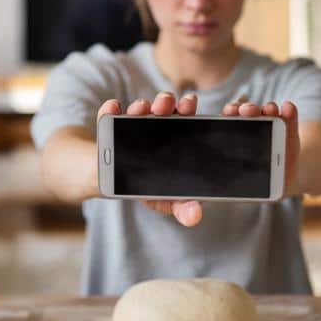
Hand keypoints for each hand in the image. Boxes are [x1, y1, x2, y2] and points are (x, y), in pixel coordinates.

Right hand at [97, 92, 203, 226]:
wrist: (110, 181)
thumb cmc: (146, 187)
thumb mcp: (165, 199)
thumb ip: (182, 207)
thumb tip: (195, 217)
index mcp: (177, 139)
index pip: (190, 119)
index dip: (199, 111)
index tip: (210, 107)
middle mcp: (157, 126)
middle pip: (166, 109)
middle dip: (167, 103)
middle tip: (167, 102)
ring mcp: (133, 124)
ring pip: (141, 109)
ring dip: (142, 106)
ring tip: (142, 107)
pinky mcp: (111, 125)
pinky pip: (111, 114)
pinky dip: (111, 110)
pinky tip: (114, 107)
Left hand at [221, 98, 299, 198]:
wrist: (282, 181)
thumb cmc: (255, 185)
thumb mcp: (239, 187)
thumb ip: (221, 189)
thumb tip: (200, 199)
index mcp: (235, 140)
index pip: (229, 123)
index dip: (229, 115)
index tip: (230, 112)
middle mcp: (253, 128)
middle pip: (247, 114)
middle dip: (246, 109)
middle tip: (246, 111)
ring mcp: (271, 125)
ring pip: (266, 112)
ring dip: (267, 108)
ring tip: (269, 109)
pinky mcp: (289, 127)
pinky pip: (288, 116)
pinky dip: (289, 112)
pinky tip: (288, 108)